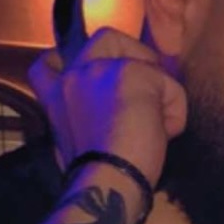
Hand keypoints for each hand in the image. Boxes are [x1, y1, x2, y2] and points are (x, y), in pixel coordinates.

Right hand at [28, 27, 187, 194]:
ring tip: (157, 124)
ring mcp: (101, 70)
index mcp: (56, 97)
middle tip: (144, 94)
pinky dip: (175, 112)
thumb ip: (85, 121)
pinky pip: (168, 83)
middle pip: (106, 38)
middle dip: (132, 57)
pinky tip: (166, 135)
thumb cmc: (97, 178)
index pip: (48, 63)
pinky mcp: (133, 74)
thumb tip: (105, 123)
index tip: (91, 75)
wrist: (107, 185)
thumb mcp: (76, 146)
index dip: (73, 60)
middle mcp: (74, 76)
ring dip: (157, 89)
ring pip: (144, 59)